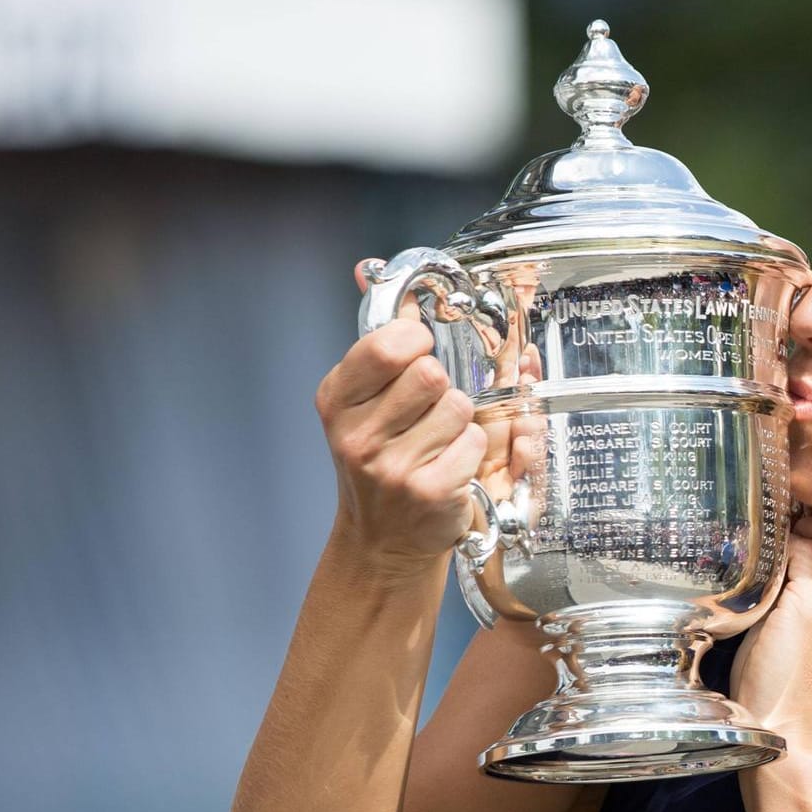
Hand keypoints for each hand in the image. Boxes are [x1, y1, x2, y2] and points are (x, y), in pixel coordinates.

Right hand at [316, 260, 489, 577]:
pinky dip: (471, 452)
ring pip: (459, 407)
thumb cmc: (380, 460)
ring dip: (460, 421)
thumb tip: (369, 270)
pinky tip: (449, 467)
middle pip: (431, 374)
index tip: (417, 356)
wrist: (383, 541)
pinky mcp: (428, 492)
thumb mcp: (361, 399)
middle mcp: (356, 435)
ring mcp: (391, 468)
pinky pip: (474, 443)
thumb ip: (376, 338)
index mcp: (336, 400)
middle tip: (427, 411)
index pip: (386, 343)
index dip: (414, 343)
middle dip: (441, 387)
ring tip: (437, 442)